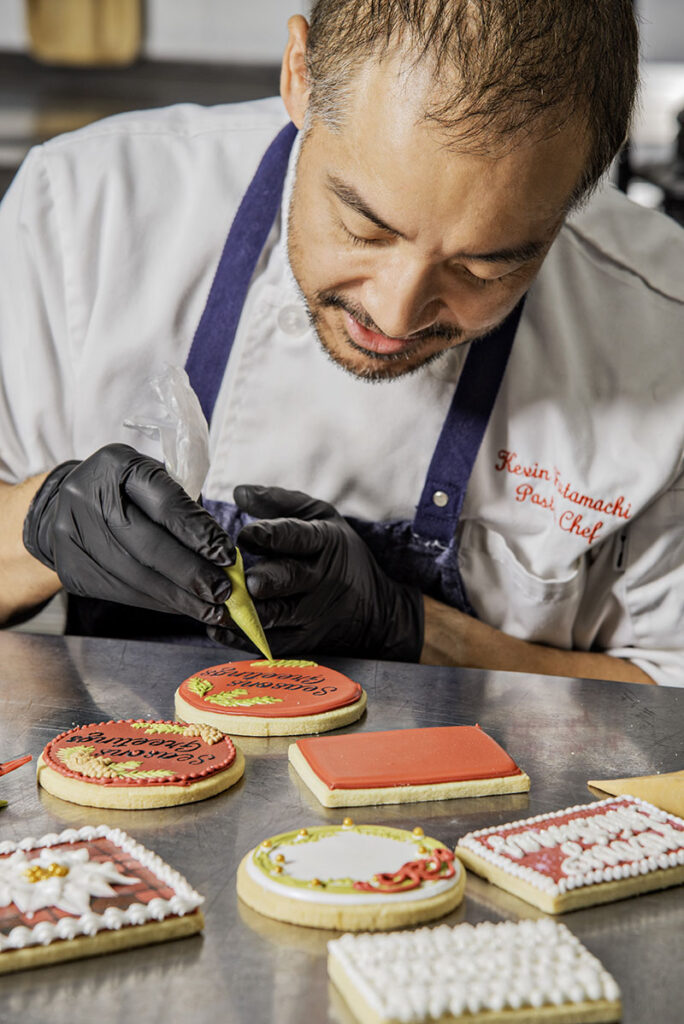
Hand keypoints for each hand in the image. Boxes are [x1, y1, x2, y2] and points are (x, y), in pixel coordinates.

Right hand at [23, 444, 234, 625]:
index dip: (199, 534)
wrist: (67, 504)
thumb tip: (221, 555)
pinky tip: (181, 606)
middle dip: (191, 573)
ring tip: (210, 610)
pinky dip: (157, 602)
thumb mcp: (153, 480)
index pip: (165, 504)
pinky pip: (122, 593)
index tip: (228, 557)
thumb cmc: (126, 490)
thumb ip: (184, 508)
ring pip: (136, 576)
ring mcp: (72, 535)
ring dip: (179, 597)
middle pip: (148, 545)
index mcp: (117, 465)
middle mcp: (87, 497)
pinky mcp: (71, 569)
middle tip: (223, 591)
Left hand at [231, 485, 423, 660]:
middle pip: (290, 579)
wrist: (376, 611)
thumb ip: (280, 502)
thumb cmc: (339, 554)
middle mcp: (321, 579)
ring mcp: (312, 614)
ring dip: (246, 611)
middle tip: (246, 581)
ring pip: (277, 615)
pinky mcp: (302, 641)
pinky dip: (242, 637)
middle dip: (266, 580)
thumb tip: (238, 491)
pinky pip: (269, 642)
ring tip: (220, 605)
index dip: (272, 535)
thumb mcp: (322, 518)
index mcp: (325, 541)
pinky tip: (218, 627)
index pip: (299, 536)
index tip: (246, 535)